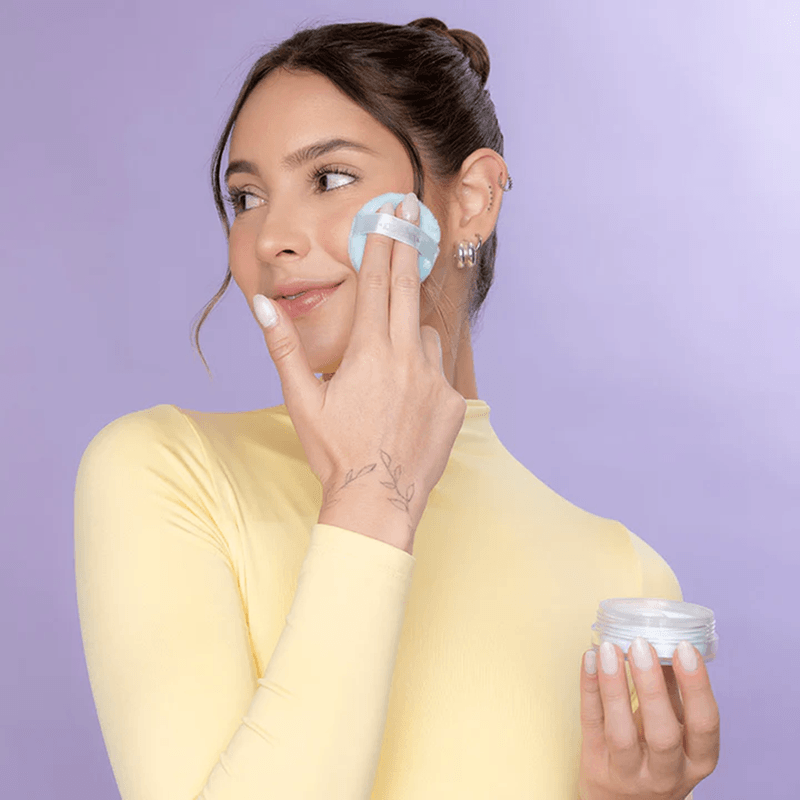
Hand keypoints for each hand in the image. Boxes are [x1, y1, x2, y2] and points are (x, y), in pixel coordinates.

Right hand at [254, 192, 466, 534]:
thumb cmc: (334, 451)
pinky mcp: (452, 402)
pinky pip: (438, 371)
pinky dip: (422, 372)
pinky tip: (406, 401)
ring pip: (423, 334)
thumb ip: (284, 346)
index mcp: (368, 352)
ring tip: (388, 365)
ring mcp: (434, 379)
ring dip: (408, 331)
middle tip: (409, 211)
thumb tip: (265, 304)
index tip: (389, 213)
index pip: (375, 284)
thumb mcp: (301, 399)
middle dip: (405, 246)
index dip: (381, 244)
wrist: (377, 501)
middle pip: (406, 288)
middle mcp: (406, 357)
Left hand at [578, 639, 719, 799]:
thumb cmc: (655, 757)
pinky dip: (589, 689)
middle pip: (662, 734)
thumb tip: (667, 640)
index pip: (704, 726)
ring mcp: (628, 773)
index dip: (696, 687)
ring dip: (614, 687)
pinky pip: (591, 724)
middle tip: (641, 644)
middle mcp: (666, 773)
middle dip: (652, 687)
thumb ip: (673, 692)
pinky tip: (590, 658)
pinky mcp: (595, 766)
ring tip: (610, 648)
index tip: (684, 647)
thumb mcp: (676, 731)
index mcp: (696, 760)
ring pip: (620, 733)